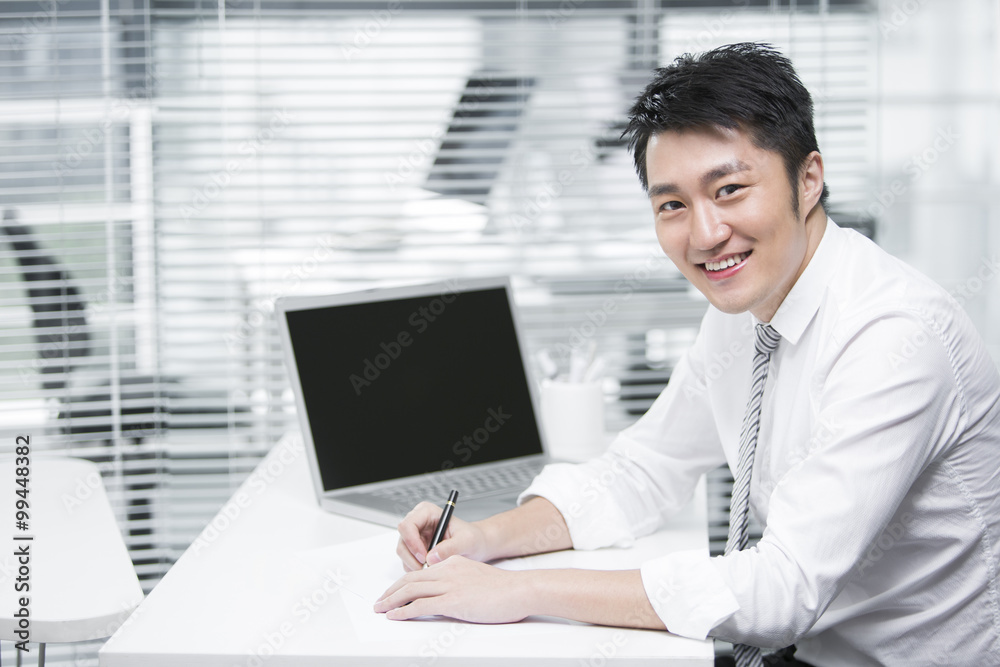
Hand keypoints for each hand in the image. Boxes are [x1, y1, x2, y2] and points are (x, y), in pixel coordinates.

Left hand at [374, 555, 530, 623]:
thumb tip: (446, 596)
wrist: (520, 590)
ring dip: (392, 601)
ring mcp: (450, 585)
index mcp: (453, 563)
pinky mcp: (454, 601)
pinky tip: (395, 616)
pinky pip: (421, 605)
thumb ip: (459, 582)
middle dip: (391, 592)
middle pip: (410, 580)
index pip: (420, 573)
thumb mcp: (476, 579)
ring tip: (380, 609)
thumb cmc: (504, 589)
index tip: (392, 592)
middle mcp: (448, 571)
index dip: (402, 583)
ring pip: (411, 591)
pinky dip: (404, 611)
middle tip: (379, 602)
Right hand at [396, 501, 492, 570]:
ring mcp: (415, 537)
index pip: (407, 525)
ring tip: (433, 569)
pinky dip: (416, 569)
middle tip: (427, 568)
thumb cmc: (472, 538)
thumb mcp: (466, 541)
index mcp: (427, 512)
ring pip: (403, 553)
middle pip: (403, 541)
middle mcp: (418, 523)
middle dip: (413, 557)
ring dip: (414, 565)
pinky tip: (432, 569)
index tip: (424, 557)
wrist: (476, 546)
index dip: (412, 543)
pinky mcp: (415, 550)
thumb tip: (431, 557)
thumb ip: (450, 547)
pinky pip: (408, 562)